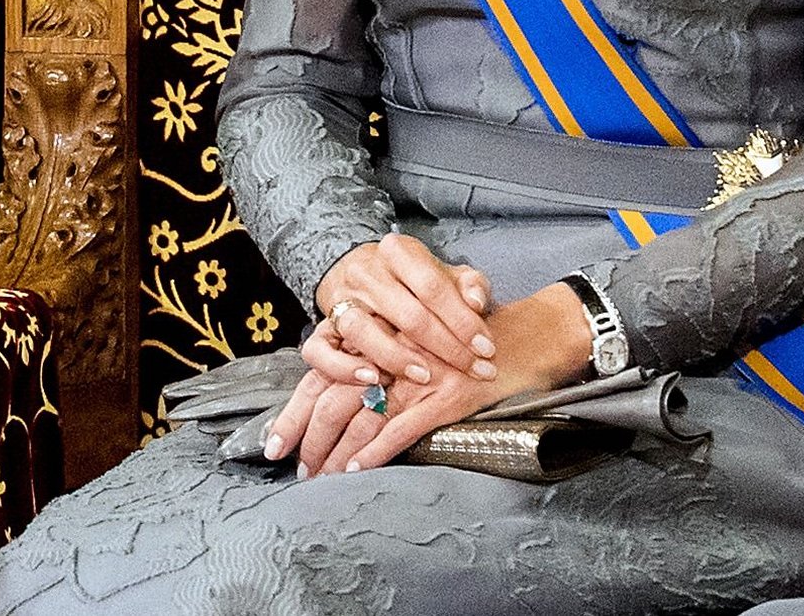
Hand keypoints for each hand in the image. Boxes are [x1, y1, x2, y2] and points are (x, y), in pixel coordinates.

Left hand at [268, 281, 592, 477]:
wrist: (526, 336)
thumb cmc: (472, 333)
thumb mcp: (424, 327)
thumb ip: (386, 345)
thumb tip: (347, 379)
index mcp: (384, 330)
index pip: (325, 368)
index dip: (297, 406)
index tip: (277, 439)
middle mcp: (395, 349)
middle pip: (334, 396)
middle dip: (310, 438)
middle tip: (297, 466)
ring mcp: (420, 374)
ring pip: (361, 416)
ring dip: (336, 453)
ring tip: (321, 476)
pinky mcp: (445, 398)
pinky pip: (400, 429)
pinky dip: (375, 452)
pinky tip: (356, 470)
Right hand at [314, 233, 496, 385]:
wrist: (360, 271)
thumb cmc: (413, 281)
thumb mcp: (444, 273)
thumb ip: (469, 284)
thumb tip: (476, 303)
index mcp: (400, 252)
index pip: (434, 286)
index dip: (463, 321)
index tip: (486, 348)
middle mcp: (368, 273)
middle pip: (408, 313)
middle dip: (446, 347)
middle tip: (473, 369)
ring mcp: (342, 299)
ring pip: (364, 331)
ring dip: (398, 359)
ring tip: (426, 375)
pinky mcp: (323, 326)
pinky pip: (322, 351)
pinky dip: (344, 368)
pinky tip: (372, 380)